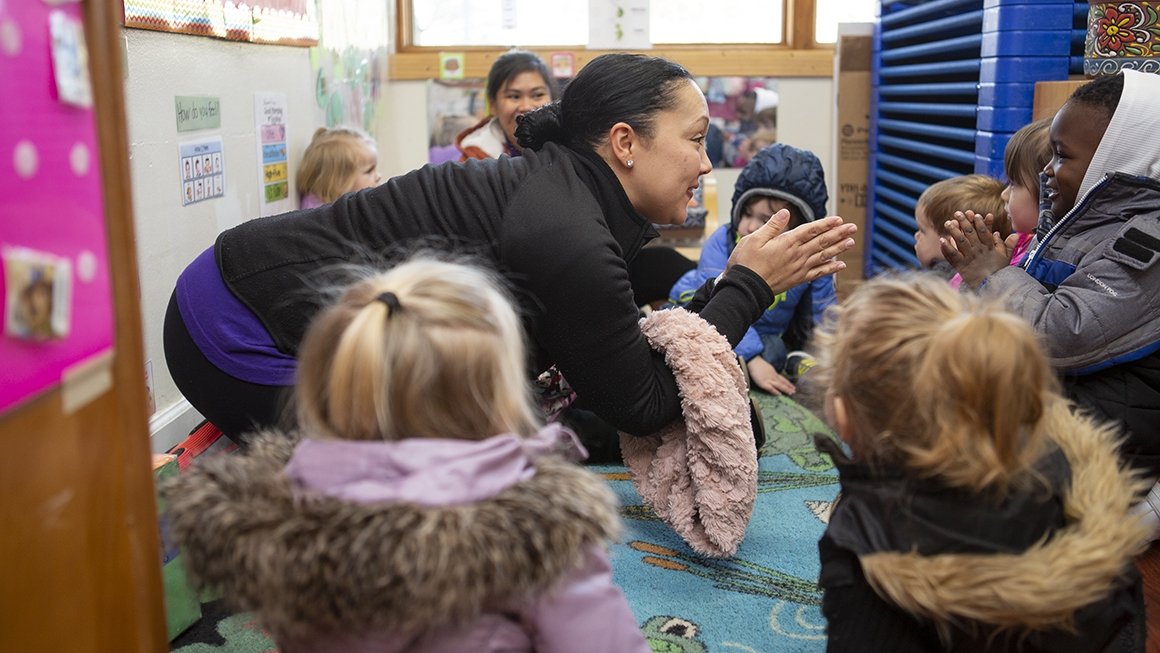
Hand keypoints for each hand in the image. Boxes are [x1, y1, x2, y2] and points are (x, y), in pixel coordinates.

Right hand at [727, 209, 856, 294]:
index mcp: (786, 243)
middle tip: (853, 227)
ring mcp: (799, 268)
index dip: (825, 224)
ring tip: (851, 242)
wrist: (745, 289)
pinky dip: (830, 269)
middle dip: (838, 234)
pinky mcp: (798, 279)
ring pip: (823, 256)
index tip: (839, 219)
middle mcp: (797, 255)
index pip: (811, 230)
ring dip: (838, 248)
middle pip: (822, 242)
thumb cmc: (746, 263)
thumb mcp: (753, 239)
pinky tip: (840, 265)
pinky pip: (818, 273)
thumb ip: (772, 226)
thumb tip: (785, 212)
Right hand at [747, 356, 795, 395]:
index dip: (788, 383)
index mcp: (774, 373)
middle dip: (789, 387)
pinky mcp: (764, 383)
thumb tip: (774, 375)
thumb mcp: (768, 368)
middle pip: (783, 383)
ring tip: (791, 393)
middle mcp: (773, 377)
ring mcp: (769, 380)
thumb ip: (771, 372)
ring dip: (785, 389)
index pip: (783, 379)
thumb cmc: (759, 364)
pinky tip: (779, 394)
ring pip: (780, 385)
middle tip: (794, 391)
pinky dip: (775, 391)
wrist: (754, 361)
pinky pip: (771, 388)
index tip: (793, 387)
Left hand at [940, 210, 1008, 288]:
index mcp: (989, 248)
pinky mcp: (961, 266)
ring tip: (948, 223)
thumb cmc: (998, 272)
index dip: (980, 223)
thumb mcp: (1006, 258)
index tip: (975, 215)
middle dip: (964, 222)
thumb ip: (1008, 245)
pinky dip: (947, 248)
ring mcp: (969, 258)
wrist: (991, 287)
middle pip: (970, 234)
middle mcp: (978, 251)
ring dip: (954, 231)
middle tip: (958, 213)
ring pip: (960, 242)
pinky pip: (953, 256)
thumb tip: (1014, 235)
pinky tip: (942, 240)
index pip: (984, 232)